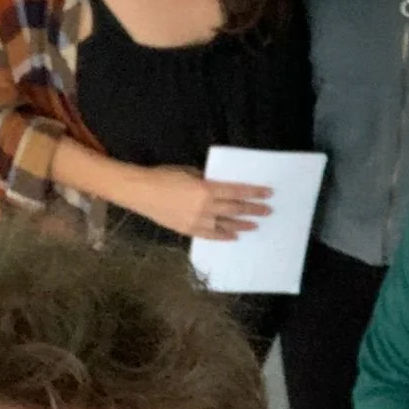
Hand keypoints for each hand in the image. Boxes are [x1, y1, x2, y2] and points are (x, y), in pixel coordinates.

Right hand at [131, 166, 271, 240]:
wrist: (139, 191)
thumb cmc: (164, 176)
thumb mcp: (189, 172)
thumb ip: (207, 181)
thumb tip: (220, 187)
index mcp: (206, 189)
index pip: (237, 191)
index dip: (254, 192)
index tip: (268, 194)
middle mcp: (205, 207)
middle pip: (235, 209)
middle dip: (253, 210)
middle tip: (267, 211)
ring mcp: (197, 221)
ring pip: (226, 225)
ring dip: (242, 225)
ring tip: (255, 225)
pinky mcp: (188, 230)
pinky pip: (210, 235)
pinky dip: (224, 236)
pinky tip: (234, 236)